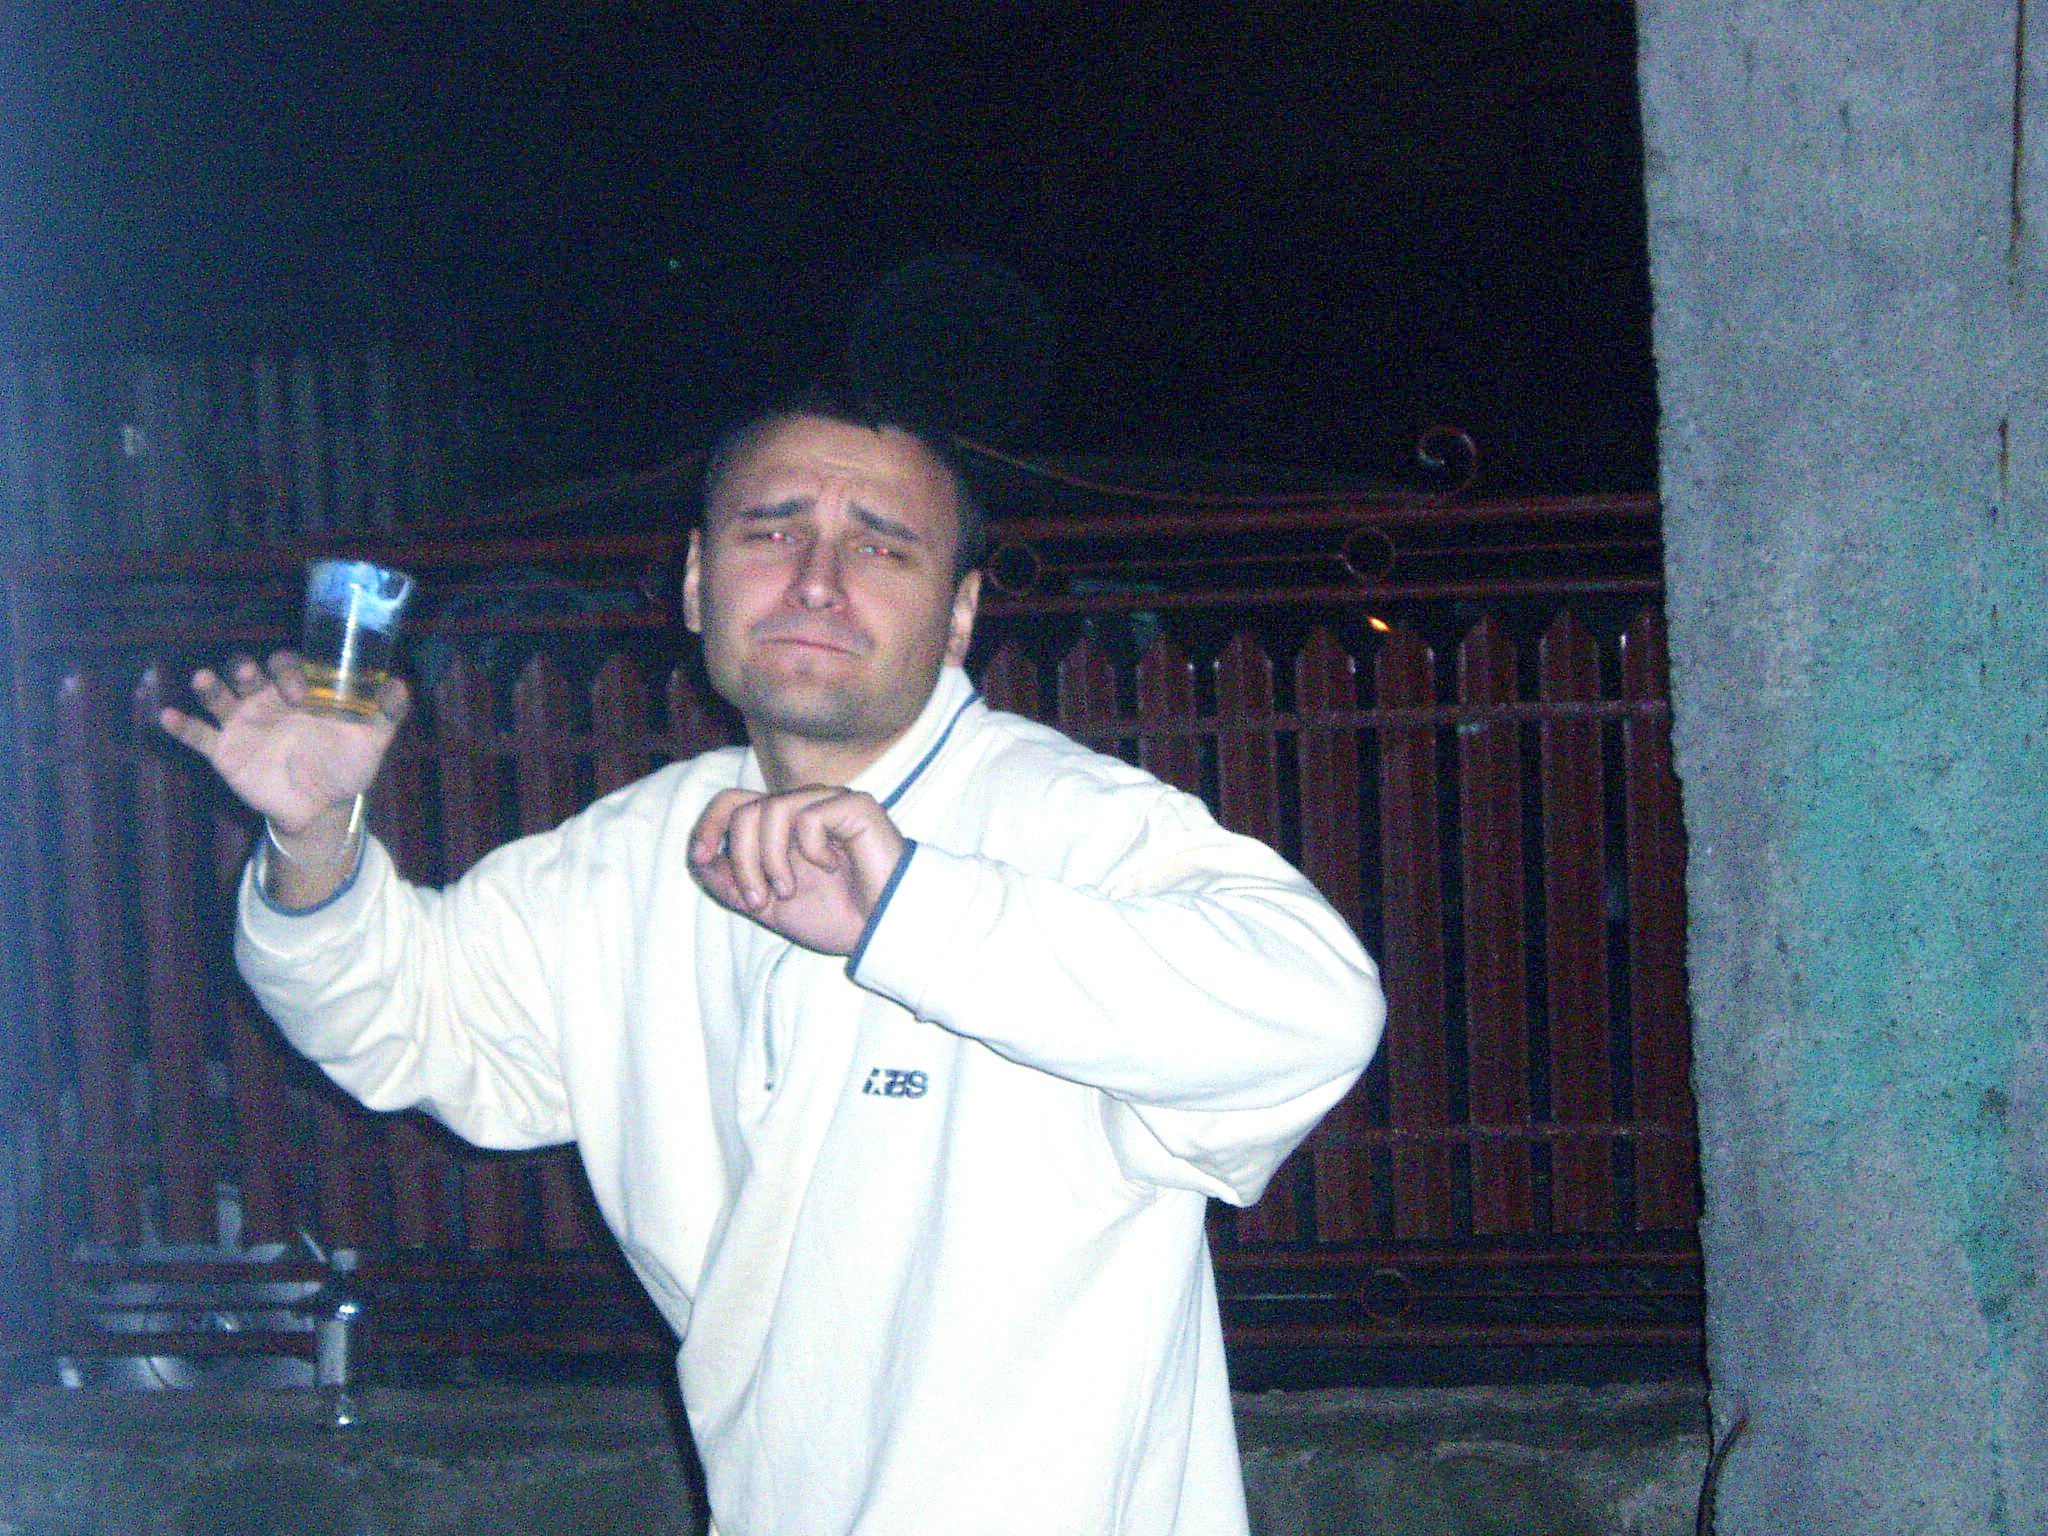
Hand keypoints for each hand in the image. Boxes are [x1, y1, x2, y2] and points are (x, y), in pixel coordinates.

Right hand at [157, 650, 408, 858]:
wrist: (322, 808)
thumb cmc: (346, 765)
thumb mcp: (371, 740)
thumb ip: (385, 712)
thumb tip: (399, 685)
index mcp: (299, 691)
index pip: (287, 665)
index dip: (291, 670)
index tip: (302, 691)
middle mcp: (266, 700)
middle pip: (248, 671)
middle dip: (253, 672)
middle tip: (267, 684)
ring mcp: (242, 723)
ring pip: (219, 695)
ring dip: (211, 685)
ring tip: (204, 680)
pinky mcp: (224, 751)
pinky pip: (197, 735)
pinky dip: (181, 725)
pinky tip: (167, 716)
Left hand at [688, 787, 906, 955]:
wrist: (881, 931)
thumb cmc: (835, 917)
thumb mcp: (768, 906)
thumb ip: (731, 883)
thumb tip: (697, 858)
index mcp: (780, 826)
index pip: (731, 801)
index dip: (707, 824)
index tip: (698, 856)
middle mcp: (801, 806)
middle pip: (744, 808)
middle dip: (740, 859)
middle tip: (758, 900)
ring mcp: (828, 803)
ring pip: (771, 809)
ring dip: (769, 860)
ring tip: (789, 891)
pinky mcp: (854, 806)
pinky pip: (809, 817)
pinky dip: (810, 850)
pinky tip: (831, 867)